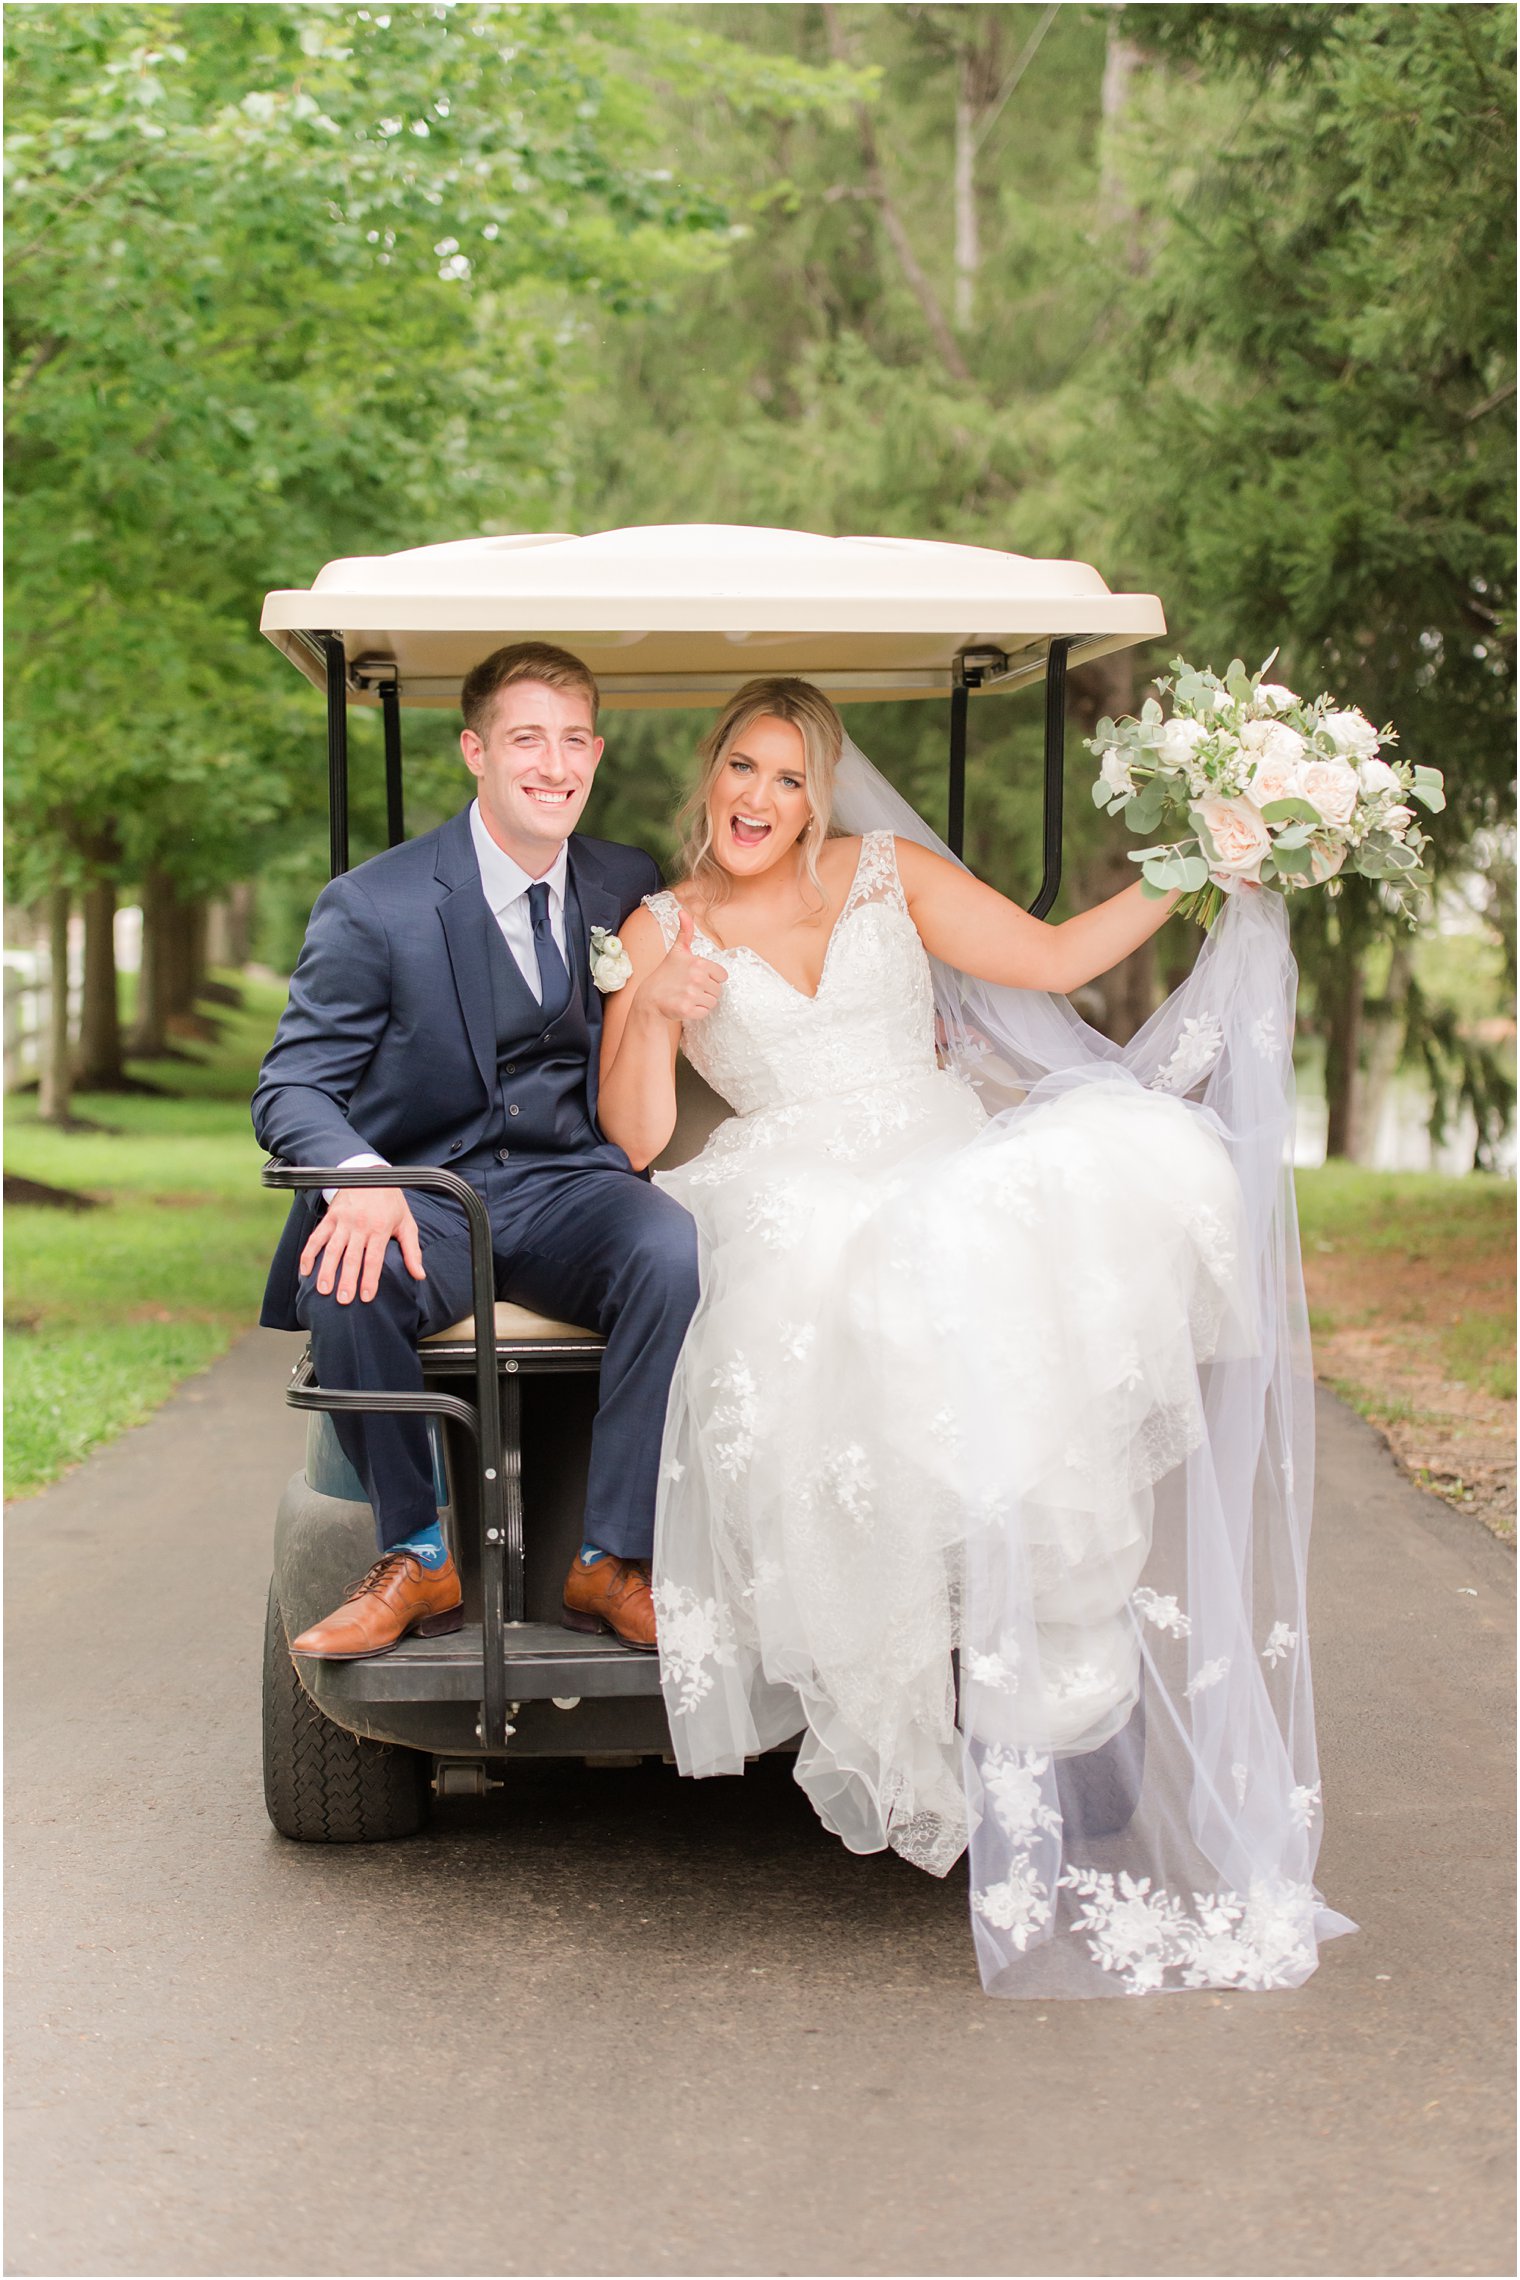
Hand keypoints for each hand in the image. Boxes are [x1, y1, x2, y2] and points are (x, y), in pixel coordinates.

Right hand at [299, 1186, 425, 1304]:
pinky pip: (317, 1237)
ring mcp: (343, 1221)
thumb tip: (419, 1275)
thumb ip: (412, 1250)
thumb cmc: (391, 1202)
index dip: (370, 1279)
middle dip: (346, 1280)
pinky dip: (309, 1253)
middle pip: (352, 1257)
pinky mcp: (331, 1217)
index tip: (366, 1297)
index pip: (374, 1258)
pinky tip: (305, 1270)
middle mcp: (360, 1225)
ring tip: (322, 1289)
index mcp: (380, 1228)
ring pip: (332, 1249)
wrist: (372, 1174)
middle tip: (343, 1300)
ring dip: (326, 1270)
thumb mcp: (407, 1223)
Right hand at [638, 907, 726, 1025]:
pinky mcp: (688, 1010)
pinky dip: (696, 1012)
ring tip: (687, 997)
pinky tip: (685, 1006)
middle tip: (689, 989)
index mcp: (699, 963)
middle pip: (718, 990)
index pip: (722, 976)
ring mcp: (692, 995)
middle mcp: (697, 978)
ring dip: (702, 1002)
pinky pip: (704, 1013)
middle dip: (706, 991)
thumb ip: (686, 932)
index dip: (711, 978)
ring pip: (712, 1002)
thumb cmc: (666, 974)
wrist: (649, 998)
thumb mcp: (677, 951)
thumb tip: (683, 911)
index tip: (697, 978)